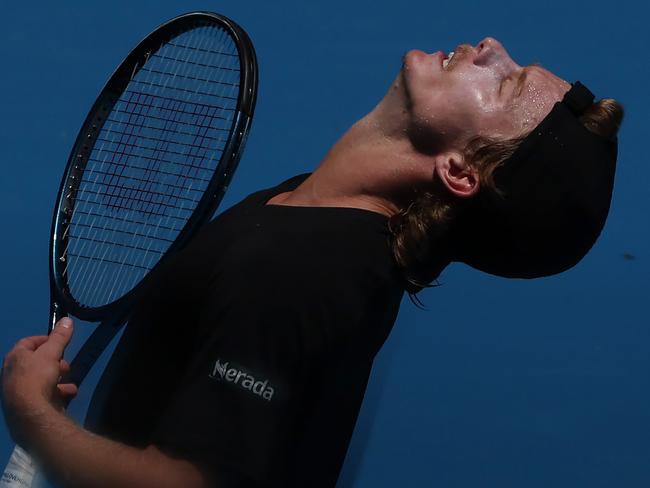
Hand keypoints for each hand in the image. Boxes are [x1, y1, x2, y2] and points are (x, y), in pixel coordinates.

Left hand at [1, 317, 77, 446]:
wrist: (29, 414)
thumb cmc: (37, 377)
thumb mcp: (51, 353)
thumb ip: (59, 337)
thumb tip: (66, 320)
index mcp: (14, 358)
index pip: (28, 342)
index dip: (45, 339)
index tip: (60, 342)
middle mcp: (11, 373)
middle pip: (35, 362)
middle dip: (54, 361)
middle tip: (65, 364)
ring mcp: (17, 391)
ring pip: (40, 379)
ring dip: (56, 378)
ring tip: (68, 381)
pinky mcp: (25, 406)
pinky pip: (43, 394)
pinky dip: (56, 392)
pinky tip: (67, 394)